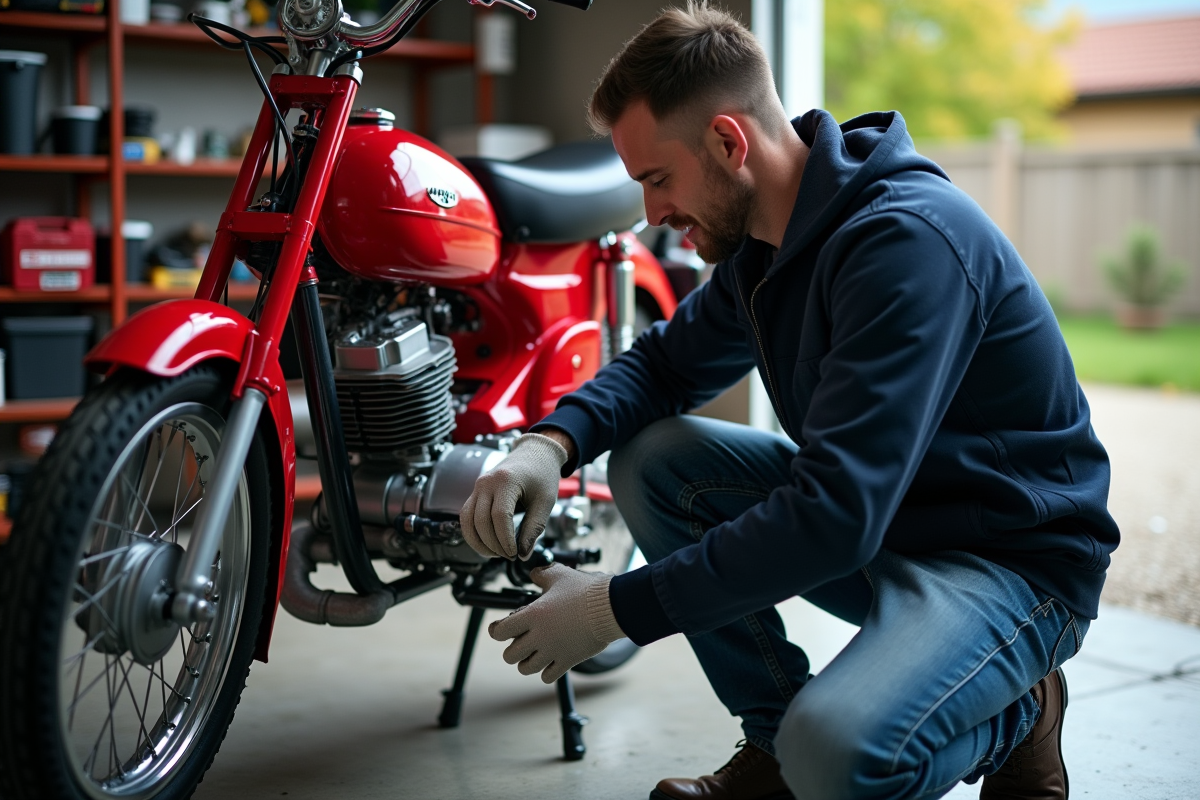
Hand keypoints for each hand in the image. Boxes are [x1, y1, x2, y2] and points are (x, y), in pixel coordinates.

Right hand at [459, 432, 568, 559]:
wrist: (535, 452)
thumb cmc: (542, 474)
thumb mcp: (545, 502)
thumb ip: (534, 528)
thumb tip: (523, 554)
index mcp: (506, 480)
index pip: (499, 517)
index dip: (505, 540)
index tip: (515, 554)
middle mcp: (487, 482)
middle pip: (480, 521)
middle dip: (493, 544)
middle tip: (509, 556)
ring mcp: (478, 486)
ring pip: (467, 520)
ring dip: (478, 542)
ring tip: (496, 553)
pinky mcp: (476, 492)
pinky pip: (466, 515)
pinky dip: (473, 532)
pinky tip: (487, 544)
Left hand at [488, 564, 625, 682]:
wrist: (610, 607)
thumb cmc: (585, 590)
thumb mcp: (559, 575)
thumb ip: (542, 575)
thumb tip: (534, 574)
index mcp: (532, 615)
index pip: (499, 632)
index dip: (497, 630)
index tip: (501, 628)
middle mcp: (538, 636)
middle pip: (509, 656)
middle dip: (512, 649)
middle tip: (520, 641)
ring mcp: (553, 651)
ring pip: (525, 669)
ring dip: (527, 662)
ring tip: (534, 653)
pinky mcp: (568, 661)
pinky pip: (547, 677)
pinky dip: (546, 672)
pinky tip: (551, 661)